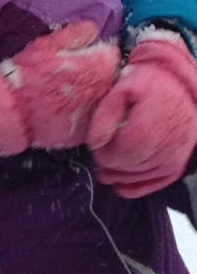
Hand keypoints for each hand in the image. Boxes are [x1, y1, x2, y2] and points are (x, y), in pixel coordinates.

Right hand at [0, 21, 120, 154]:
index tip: (84, 57)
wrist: (10, 111)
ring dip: (93, 95)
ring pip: (104, 100)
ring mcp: (97, 114)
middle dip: (98, 74)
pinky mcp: (87, 132)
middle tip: (75, 75)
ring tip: (70, 94)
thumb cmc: (27, 74)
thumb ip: (74, 35)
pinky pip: (93, 119)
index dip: (97, 54)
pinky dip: (85, 114)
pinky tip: (67, 111)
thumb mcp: (45, 46)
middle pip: (112, 78)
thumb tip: (93, 28)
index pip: (112, 55)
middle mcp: (103, 91)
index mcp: (97, 66)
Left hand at [87, 29, 196, 197]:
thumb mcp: (120, 91)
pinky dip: (136, 188)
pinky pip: (156, 184)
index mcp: (148, 130)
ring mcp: (173, 159)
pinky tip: (119, 187)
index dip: (102, 154)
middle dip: (108, 164)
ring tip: (105, 169)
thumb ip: (105, 116)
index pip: (118, 155)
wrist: (179, 86)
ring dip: (119, 176)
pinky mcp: (177, 165)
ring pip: (138, 177)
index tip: (94, 146)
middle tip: (99, 153)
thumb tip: (93, 144)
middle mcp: (164, 149)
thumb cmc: (147, 85)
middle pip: (126, 168)